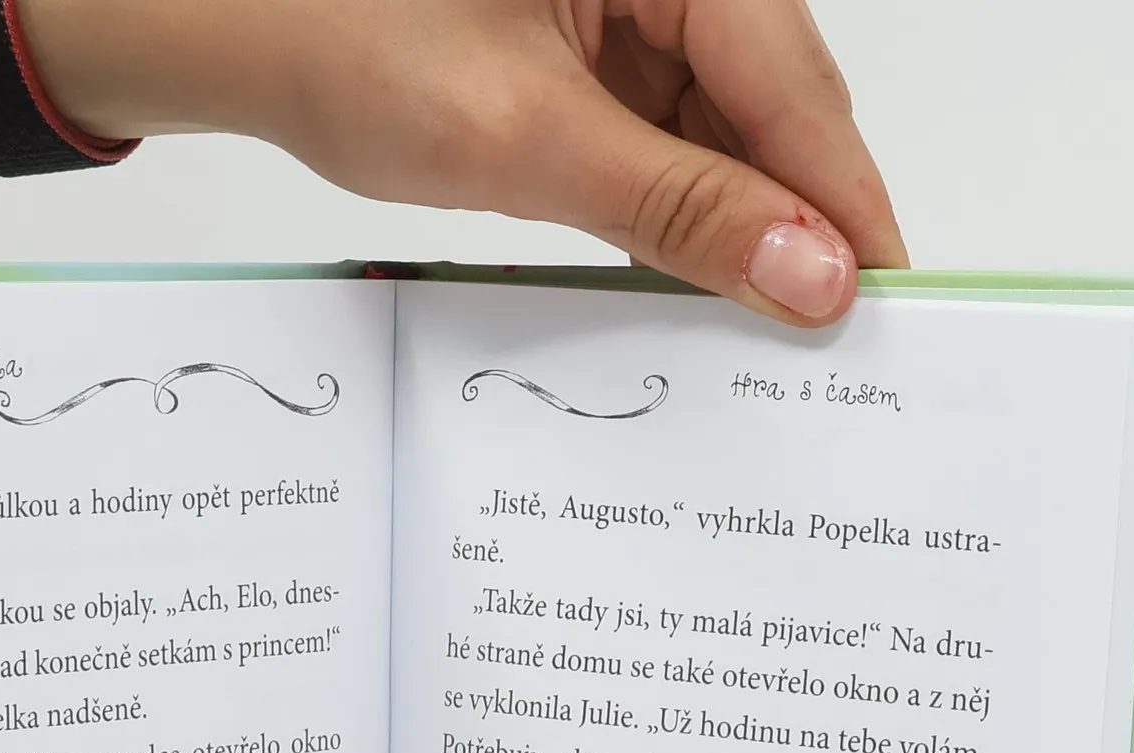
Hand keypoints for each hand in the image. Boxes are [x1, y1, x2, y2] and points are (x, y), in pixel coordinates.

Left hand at [37, 0, 904, 323]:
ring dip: (742, 227)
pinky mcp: (596, 60)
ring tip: (772, 333)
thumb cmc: (351, 43)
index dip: (845, 199)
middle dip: (800, 220)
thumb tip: (806, 274)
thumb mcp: (525, 140)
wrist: (246, 31)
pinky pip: (669, 141)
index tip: (887, 298)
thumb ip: (674, 207)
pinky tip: (699, 284)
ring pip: (725, 131)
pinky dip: (682, 213)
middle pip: (773, 105)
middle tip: (839, 340)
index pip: (794, 81)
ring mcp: (634, 13)